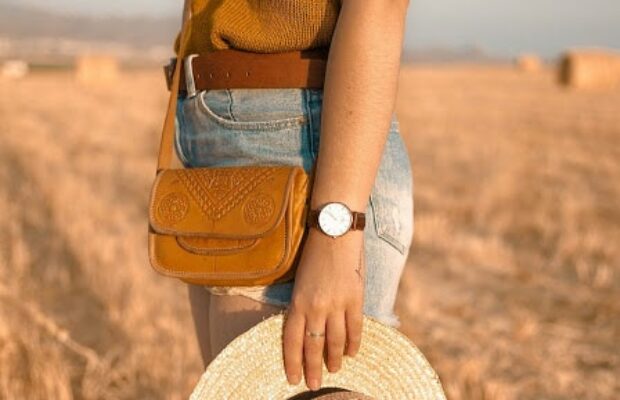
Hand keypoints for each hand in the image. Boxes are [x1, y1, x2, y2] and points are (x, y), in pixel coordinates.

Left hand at [282, 228, 365, 390]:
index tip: (293, 379)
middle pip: (313, 347)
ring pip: (335, 341)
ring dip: (334, 359)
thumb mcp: (300, 280)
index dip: (292, 362)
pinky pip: (355, 328)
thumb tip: (306, 328)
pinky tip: (351, 353)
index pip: (292, 341)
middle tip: (313, 386)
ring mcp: (337, 304)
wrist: (335, 230)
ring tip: (333, 371)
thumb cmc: (314, 252)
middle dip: (312, 369)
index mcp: (297, 302)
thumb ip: (302, 304)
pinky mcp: (355, 298)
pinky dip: (353, 343)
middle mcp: (315, 307)